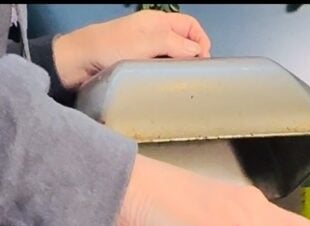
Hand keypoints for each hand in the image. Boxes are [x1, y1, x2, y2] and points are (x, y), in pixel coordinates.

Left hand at [53, 11, 210, 90]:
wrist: (78, 65)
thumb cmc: (108, 48)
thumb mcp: (144, 42)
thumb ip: (172, 44)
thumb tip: (198, 52)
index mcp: (157, 22)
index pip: (191, 27)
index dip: (202, 42)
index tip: (204, 63)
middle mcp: (154, 36)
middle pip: (185, 45)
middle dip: (194, 59)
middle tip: (195, 79)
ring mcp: (146, 54)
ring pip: (173, 61)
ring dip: (180, 72)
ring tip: (183, 88)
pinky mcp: (138, 70)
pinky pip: (160, 73)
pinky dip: (167, 80)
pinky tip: (167, 91)